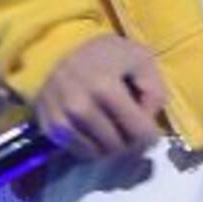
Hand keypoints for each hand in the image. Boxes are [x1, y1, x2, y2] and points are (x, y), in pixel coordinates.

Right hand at [35, 35, 166, 160]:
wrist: (64, 48)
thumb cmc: (110, 54)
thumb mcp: (142, 60)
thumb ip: (154, 90)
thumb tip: (148, 121)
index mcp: (105, 87)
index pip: (136, 129)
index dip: (150, 136)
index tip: (153, 132)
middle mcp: (79, 106)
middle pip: (116, 145)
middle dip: (131, 142)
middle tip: (134, 131)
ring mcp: (61, 118)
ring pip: (97, 153)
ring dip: (111, 148)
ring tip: (118, 131)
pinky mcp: (49, 127)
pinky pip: (77, 152)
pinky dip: (92, 148)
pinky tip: (99, 133)